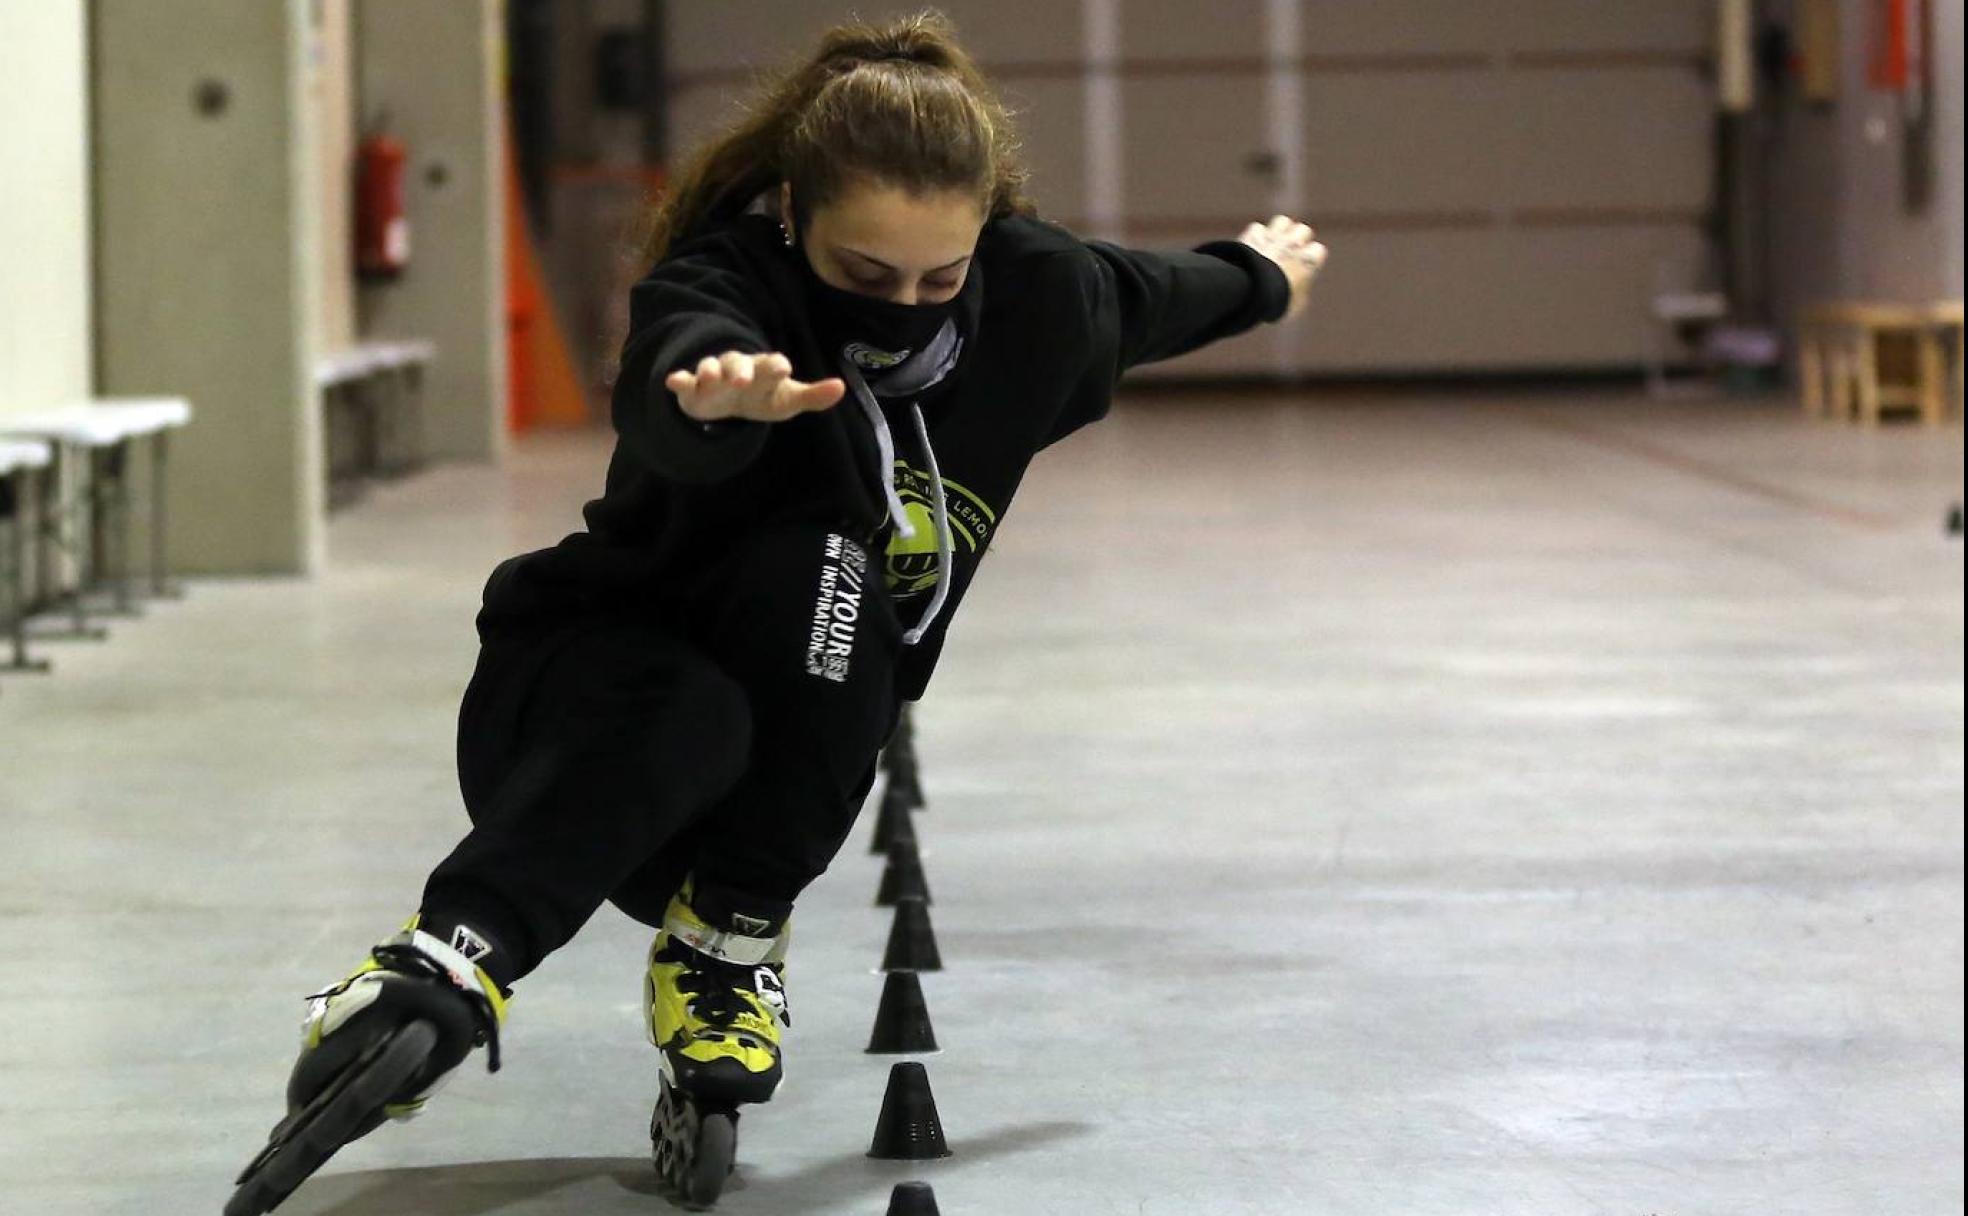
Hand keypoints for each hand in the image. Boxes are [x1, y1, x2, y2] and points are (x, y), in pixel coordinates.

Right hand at [664, 351, 845, 422]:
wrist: (729, 400)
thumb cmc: (762, 396)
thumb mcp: (787, 400)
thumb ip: (813, 396)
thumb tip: (841, 387)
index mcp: (764, 370)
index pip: (771, 365)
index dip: (775, 366)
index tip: (782, 367)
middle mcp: (739, 368)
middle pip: (740, 363)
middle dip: (741, 369)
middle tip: (743, 379)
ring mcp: (715, 376)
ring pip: (712, 367)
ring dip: (711, 370)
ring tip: (711, 377)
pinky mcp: (695, 388)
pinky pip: (687, 381)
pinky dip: (681, 380)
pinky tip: (673, 381)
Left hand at [1238, 215, 1327, 319]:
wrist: (1252, 288)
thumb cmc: (1277, 301)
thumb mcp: (1295, 303)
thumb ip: (1301, 290)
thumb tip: (1300, 289)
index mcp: (1308, 261)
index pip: (1318, 251)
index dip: (1311, 259)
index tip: (1303, 269)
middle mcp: (1293, 245)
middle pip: (1303, 230)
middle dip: (1297, 240)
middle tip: (1288, 255)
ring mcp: (1273, 238)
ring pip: (1282, 222)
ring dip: (1279, 231)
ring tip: (1272, 245)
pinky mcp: (1253, 237)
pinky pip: (1257, 229)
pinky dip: (1255, 237)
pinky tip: (1252, 248)